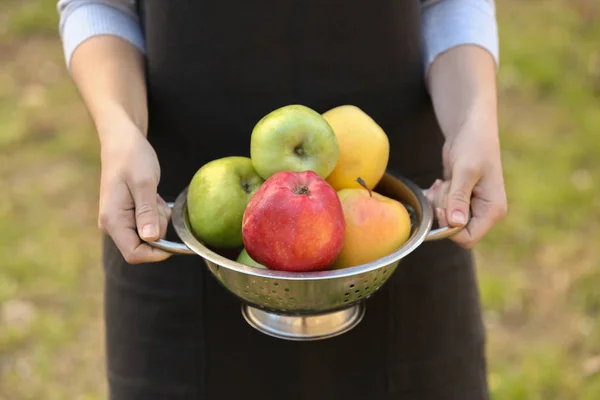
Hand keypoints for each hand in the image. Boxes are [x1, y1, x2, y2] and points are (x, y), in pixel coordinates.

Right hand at [97, 118, 171, 263]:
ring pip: (149, 235)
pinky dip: (156, 214)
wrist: (123, 141)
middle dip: (159, 228)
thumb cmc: (132, 157)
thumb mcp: (144, 183)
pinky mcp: (127, 216)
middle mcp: (112, 225)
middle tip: (158, 203)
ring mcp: (119, 221)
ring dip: (159, 219)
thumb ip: (147, 212)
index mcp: (113, 220)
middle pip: (144, 246)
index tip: (176, 240)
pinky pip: (148, 225)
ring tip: (154, 196)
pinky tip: (152, 197)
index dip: (157, 253)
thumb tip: (151, 238)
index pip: (134, 254)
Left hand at [426, 123, 506, 248]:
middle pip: (454, 229)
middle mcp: (484, 212)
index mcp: (492, 210)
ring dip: (439, 201)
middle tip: (446, 187)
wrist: (470, 128)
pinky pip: (441, 208)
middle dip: (443, 210)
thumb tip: (456, 223)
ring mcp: (472, 206)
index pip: (467, 238)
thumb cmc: (474, 145)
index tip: (442, 207)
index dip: (449, 228)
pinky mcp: (460, 199)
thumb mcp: (465, 171)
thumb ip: (459, 198)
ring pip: (445, 219)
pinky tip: (441, 182)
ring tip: (445, 181)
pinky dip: (436, 197)